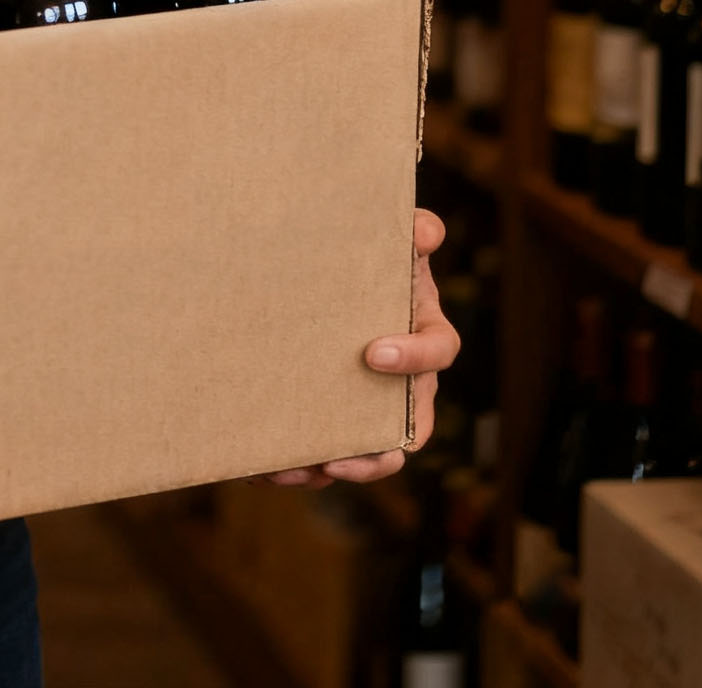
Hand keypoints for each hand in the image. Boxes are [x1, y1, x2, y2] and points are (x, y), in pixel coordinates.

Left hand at [265, 207, 459, 487]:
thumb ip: (413, 231)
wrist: (334, 272)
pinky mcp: (342, 416)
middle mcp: (410, 379)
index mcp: (427, 331)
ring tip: (293, 470)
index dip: (413, 357)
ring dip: (333, 467)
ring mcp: (376, 402)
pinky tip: (263, 467)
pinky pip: (329, 450)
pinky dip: (302, 463)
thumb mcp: (395, 240)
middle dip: (375, 453)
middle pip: (408, 429)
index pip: (438, 350)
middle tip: (338, 458)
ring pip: (369, 453)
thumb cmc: (374, 256)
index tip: (373, 354)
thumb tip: (423, 231)